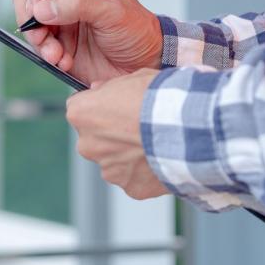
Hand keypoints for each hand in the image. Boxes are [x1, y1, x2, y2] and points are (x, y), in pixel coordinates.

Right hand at [12, 0, 162, 85]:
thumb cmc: (137, 31)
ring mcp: (60, 19)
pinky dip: (47, 55)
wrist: (144, 63)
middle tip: (42, 34)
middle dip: (31, 17)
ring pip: (29, 23)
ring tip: (58, 55)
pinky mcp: (58, 42)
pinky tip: (65, 61)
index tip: (40, 8)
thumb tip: (43, 8)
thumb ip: (77, 5)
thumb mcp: (112, 13)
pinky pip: (39, 46)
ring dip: (40, 41)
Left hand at [66, 68, 168, 199]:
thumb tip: (98, 90)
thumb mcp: (133, 77)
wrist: (185, 126)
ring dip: (128, 154)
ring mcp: (108, 169)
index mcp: (81, 114)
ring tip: (154, 143)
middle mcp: (87, 145)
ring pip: (114, 161)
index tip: (115, 106)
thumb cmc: (159, 97)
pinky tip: (161, 158)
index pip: (79, 109)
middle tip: (138, 126)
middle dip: (111, 134)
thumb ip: (110, 87)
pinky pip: (134, 178)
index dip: (99, 106)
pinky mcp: (130, 187)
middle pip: (94, 139)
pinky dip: (145, 171)